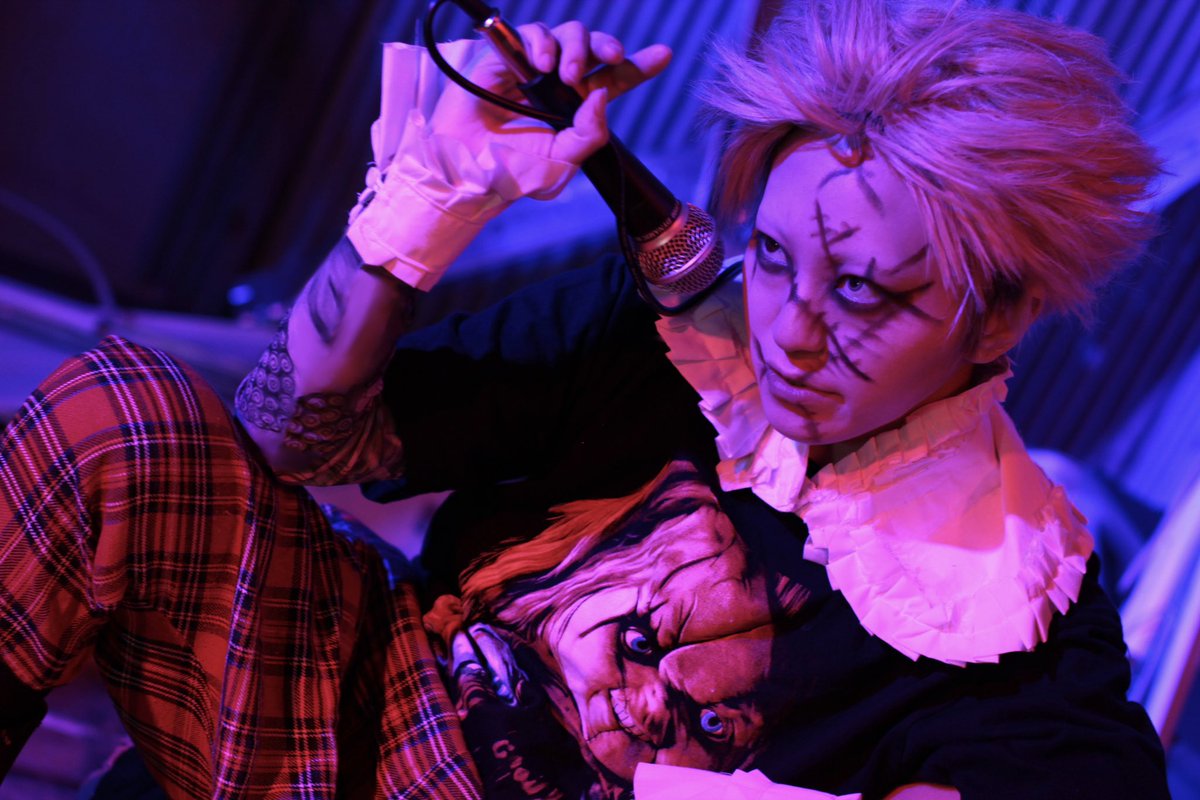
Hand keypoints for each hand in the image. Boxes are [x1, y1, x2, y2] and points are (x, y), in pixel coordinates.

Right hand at [431, 20, 672, 166]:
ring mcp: (530, 69)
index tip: (663, 55)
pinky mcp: (502, 60)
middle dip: (605, 47)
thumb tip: (603, 95)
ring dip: (573, 46)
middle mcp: (557, 84)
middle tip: (611, 59)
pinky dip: (540, 41)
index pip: (613, 80)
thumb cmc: (514, 174)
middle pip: (591, 48)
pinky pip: (528, 34)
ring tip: (564, 72)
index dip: (638, 65)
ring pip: (564, 34)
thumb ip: (590, 134)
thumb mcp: (563, 163)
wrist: (468, 173)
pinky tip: (541, 63)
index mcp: (577, 108)